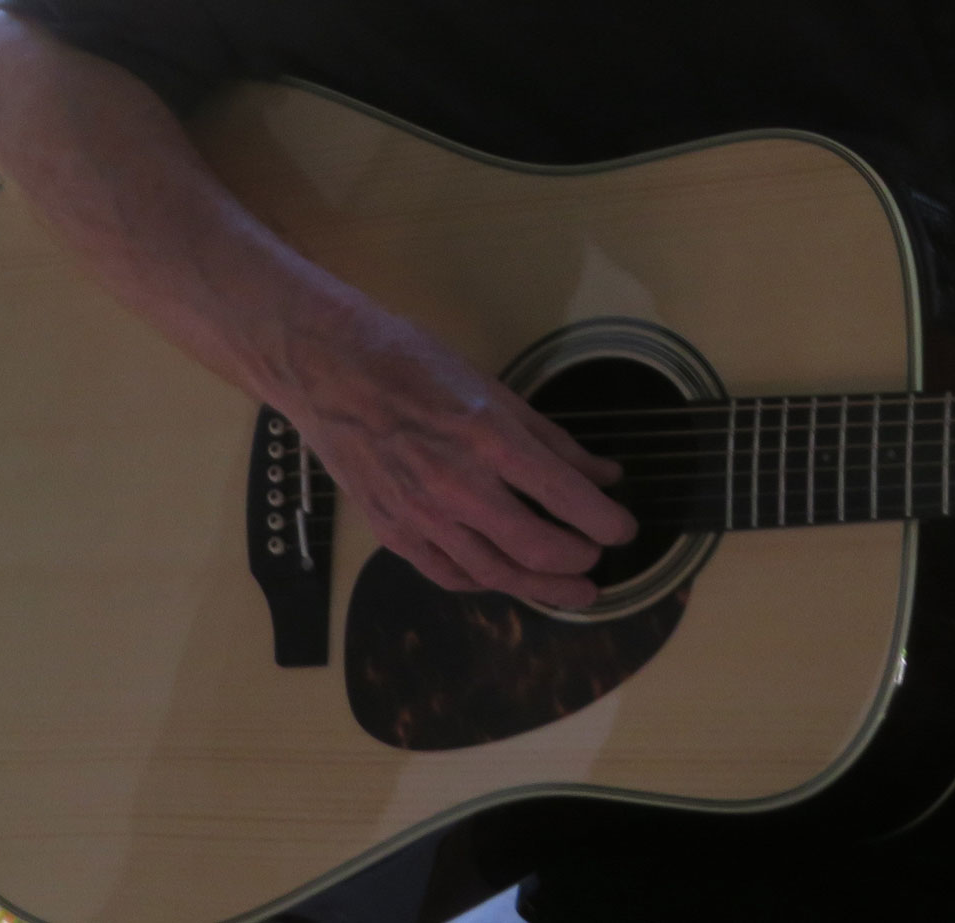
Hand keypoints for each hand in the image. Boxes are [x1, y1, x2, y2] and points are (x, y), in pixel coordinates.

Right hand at [269, 293, 636, 611]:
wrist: (329, 369)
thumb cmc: (413, 364)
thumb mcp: (494, 389)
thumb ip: (552, 439)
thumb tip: (603, 474)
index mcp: (489, 438)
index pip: (565, 496)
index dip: (605, 521)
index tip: (625, 530)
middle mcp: (457, 484)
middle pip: (534, 548)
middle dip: (577, 564)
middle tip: (598, 567)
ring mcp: (420, 514)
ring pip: (493, 572)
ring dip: (539, 587)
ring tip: (568, 590)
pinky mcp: (392, 531)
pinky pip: (448, 574)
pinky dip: (484, 582)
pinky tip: (504, 578)